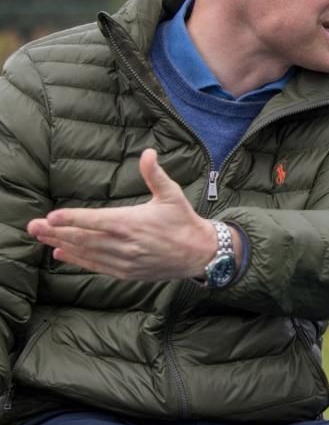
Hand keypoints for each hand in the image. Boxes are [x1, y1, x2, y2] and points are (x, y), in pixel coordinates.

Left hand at [27, 149, 218, 280]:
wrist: (198, 253)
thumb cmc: (184, 221)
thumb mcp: (172, 194)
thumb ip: (155, 174)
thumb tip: (148, 153)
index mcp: (132, 223)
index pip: (95, 220)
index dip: (71, 218)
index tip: (51, 216)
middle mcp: (124, 244)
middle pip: (83, 238)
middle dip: (56, 232)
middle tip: (33, 226)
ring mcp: (123, 260)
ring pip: (86, 253)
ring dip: (61, 245)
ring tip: (41, 237)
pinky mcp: (126, 272)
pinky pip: (96, 266)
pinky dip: (77, 260)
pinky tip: (61, 253)